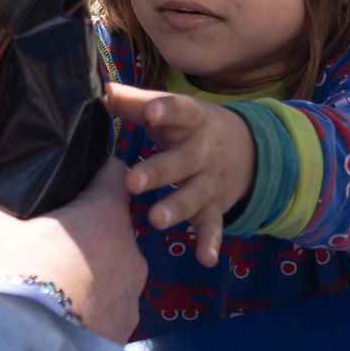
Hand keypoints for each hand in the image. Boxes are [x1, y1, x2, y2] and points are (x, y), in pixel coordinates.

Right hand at [0, 159, 146, 342]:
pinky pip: (109, 311)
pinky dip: (89, 309)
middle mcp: (129, 255)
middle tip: (50, 233)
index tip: (81, 173)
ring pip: (113, 271)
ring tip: (53, 278)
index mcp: (105, 217)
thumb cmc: (13, 278)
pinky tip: (59, 313)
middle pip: (113, 227)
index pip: (114, 174)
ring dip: (90, 271)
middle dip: (86, 229)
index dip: (98, 170)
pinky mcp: (121, 334)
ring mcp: (129, 299)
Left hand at [103, 84, 254, 266]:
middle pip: (183, 160)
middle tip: (133, 182)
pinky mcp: (215, 207)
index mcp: (192, 120)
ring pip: (194, 195)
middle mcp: (203, 151)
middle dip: (160, 171)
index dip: (166, 110)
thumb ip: (135, 103)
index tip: (149, 112)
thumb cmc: (189, 126)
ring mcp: (210, 181)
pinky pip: (213, 226)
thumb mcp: (170, 109)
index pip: (181, 111)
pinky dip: (210, 242)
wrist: (247, 149)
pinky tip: (205, 258)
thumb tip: (102, 92)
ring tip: (156, 220)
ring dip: (177, 208)